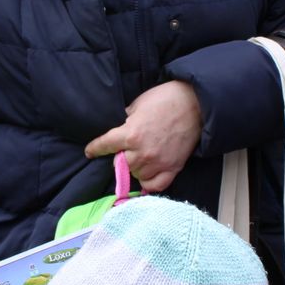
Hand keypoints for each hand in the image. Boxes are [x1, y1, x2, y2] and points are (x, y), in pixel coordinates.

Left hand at [84, 81, 202, 192]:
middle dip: (120, 157)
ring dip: (135, 168)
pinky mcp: (173, 168)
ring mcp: (158, 162)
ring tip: (139, 158)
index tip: (90, 152)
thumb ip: (126, 120)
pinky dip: (149, 182)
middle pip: (121, 165)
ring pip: (137, 175)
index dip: (95, 148)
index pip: (105, 145)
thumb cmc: (165, 99)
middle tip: (125, 150)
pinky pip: (155, 185)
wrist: (195, 103)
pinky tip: (147, 175)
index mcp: (130, 134)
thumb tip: (118, 127)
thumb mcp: (138, 104)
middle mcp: (142, 152)